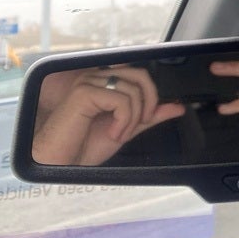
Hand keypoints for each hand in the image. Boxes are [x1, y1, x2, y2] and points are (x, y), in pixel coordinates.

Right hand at [33, 66, 184, 165]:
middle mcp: (97, 77)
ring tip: (119, 133)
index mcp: (106, 82)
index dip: (152, 94)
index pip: (140, 75)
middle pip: (141, 76)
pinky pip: (121, 99)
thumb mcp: (126, 129)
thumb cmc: (84, 147)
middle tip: (140, 123)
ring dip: (133, 118)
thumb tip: (178, 106)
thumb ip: (150, 116)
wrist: (60, 163)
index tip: (149, 117)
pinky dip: (124, 120)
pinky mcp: (83, 92)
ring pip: (132, 90)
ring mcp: (89, 82)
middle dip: (149, 102)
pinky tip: (112, 133)